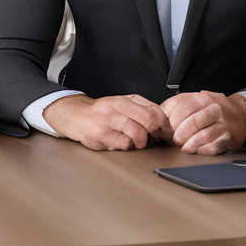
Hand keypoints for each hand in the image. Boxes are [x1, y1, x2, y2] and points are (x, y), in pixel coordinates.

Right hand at [43, 94, 171, 150]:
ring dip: (142, 142)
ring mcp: (108, 121)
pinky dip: (128, 146)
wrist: (78, 117)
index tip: (167, 131)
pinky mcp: (102, 136)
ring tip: (139, 142)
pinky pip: (124, 144)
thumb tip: (163, 122)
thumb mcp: (123, 104)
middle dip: (157, 133)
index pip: (153, 110)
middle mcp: (116, 108)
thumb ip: (141, 110)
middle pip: (148, 121)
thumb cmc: (103, 113)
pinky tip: (124, 143)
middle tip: (157, 138)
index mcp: (125, 99)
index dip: (164, 123)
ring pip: (138, 133)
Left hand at [161, 91, 245, 154]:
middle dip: (180, 134)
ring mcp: (222, 124)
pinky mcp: (229, 138)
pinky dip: (203, 150)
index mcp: (202, 98)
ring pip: (203, 135)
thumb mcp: (194, 99)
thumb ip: (176, 105)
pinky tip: (197, 149)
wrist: (239, 114)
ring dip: (190, 144)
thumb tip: (159, 118)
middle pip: (192, 122)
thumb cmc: (211, 109)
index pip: (182, 107)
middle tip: (175, 140)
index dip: (171, 120)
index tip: (168, 127)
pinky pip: (214, 147)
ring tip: (185, 147)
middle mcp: (214, 108)